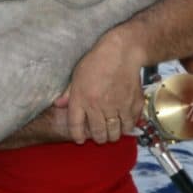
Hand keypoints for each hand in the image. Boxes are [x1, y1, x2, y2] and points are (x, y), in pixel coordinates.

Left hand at [65, 29, 143, 144]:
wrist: (122, 53)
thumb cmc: (97, 61)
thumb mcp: (76, 75)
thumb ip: (68, 93)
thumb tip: (59, 104)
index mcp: (81, 98)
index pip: (76, 125)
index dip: (77, 135)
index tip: (79, 139)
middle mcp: (98, 106)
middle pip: (98, 133)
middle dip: (98, 138)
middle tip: (99, 136)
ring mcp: (117, 107)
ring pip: (115, 133)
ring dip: (113, 135)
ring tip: (111, 132)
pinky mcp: (133, 105)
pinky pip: (130, 124)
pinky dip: (127, 127)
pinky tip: (124, 123)